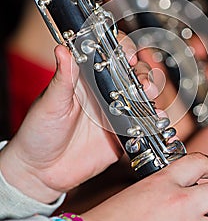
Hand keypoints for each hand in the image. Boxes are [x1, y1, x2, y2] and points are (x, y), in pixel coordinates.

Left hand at [0, 32, 157, 203]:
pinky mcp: (122, 135)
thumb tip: (63, 49)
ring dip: (150, 96)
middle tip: (143, 83)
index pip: (109, 56)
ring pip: (141, 98)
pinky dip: (152, 123)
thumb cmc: (39, 131)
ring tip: (149, 100)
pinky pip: (142, 126)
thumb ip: (62, 78)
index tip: (128, 56)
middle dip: (143, 75)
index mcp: (86, 78)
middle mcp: (104, 92)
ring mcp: (115, 113)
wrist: (41, 171)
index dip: (123, 51)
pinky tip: (155, 121)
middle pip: (132, 74)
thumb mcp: (50, 103)